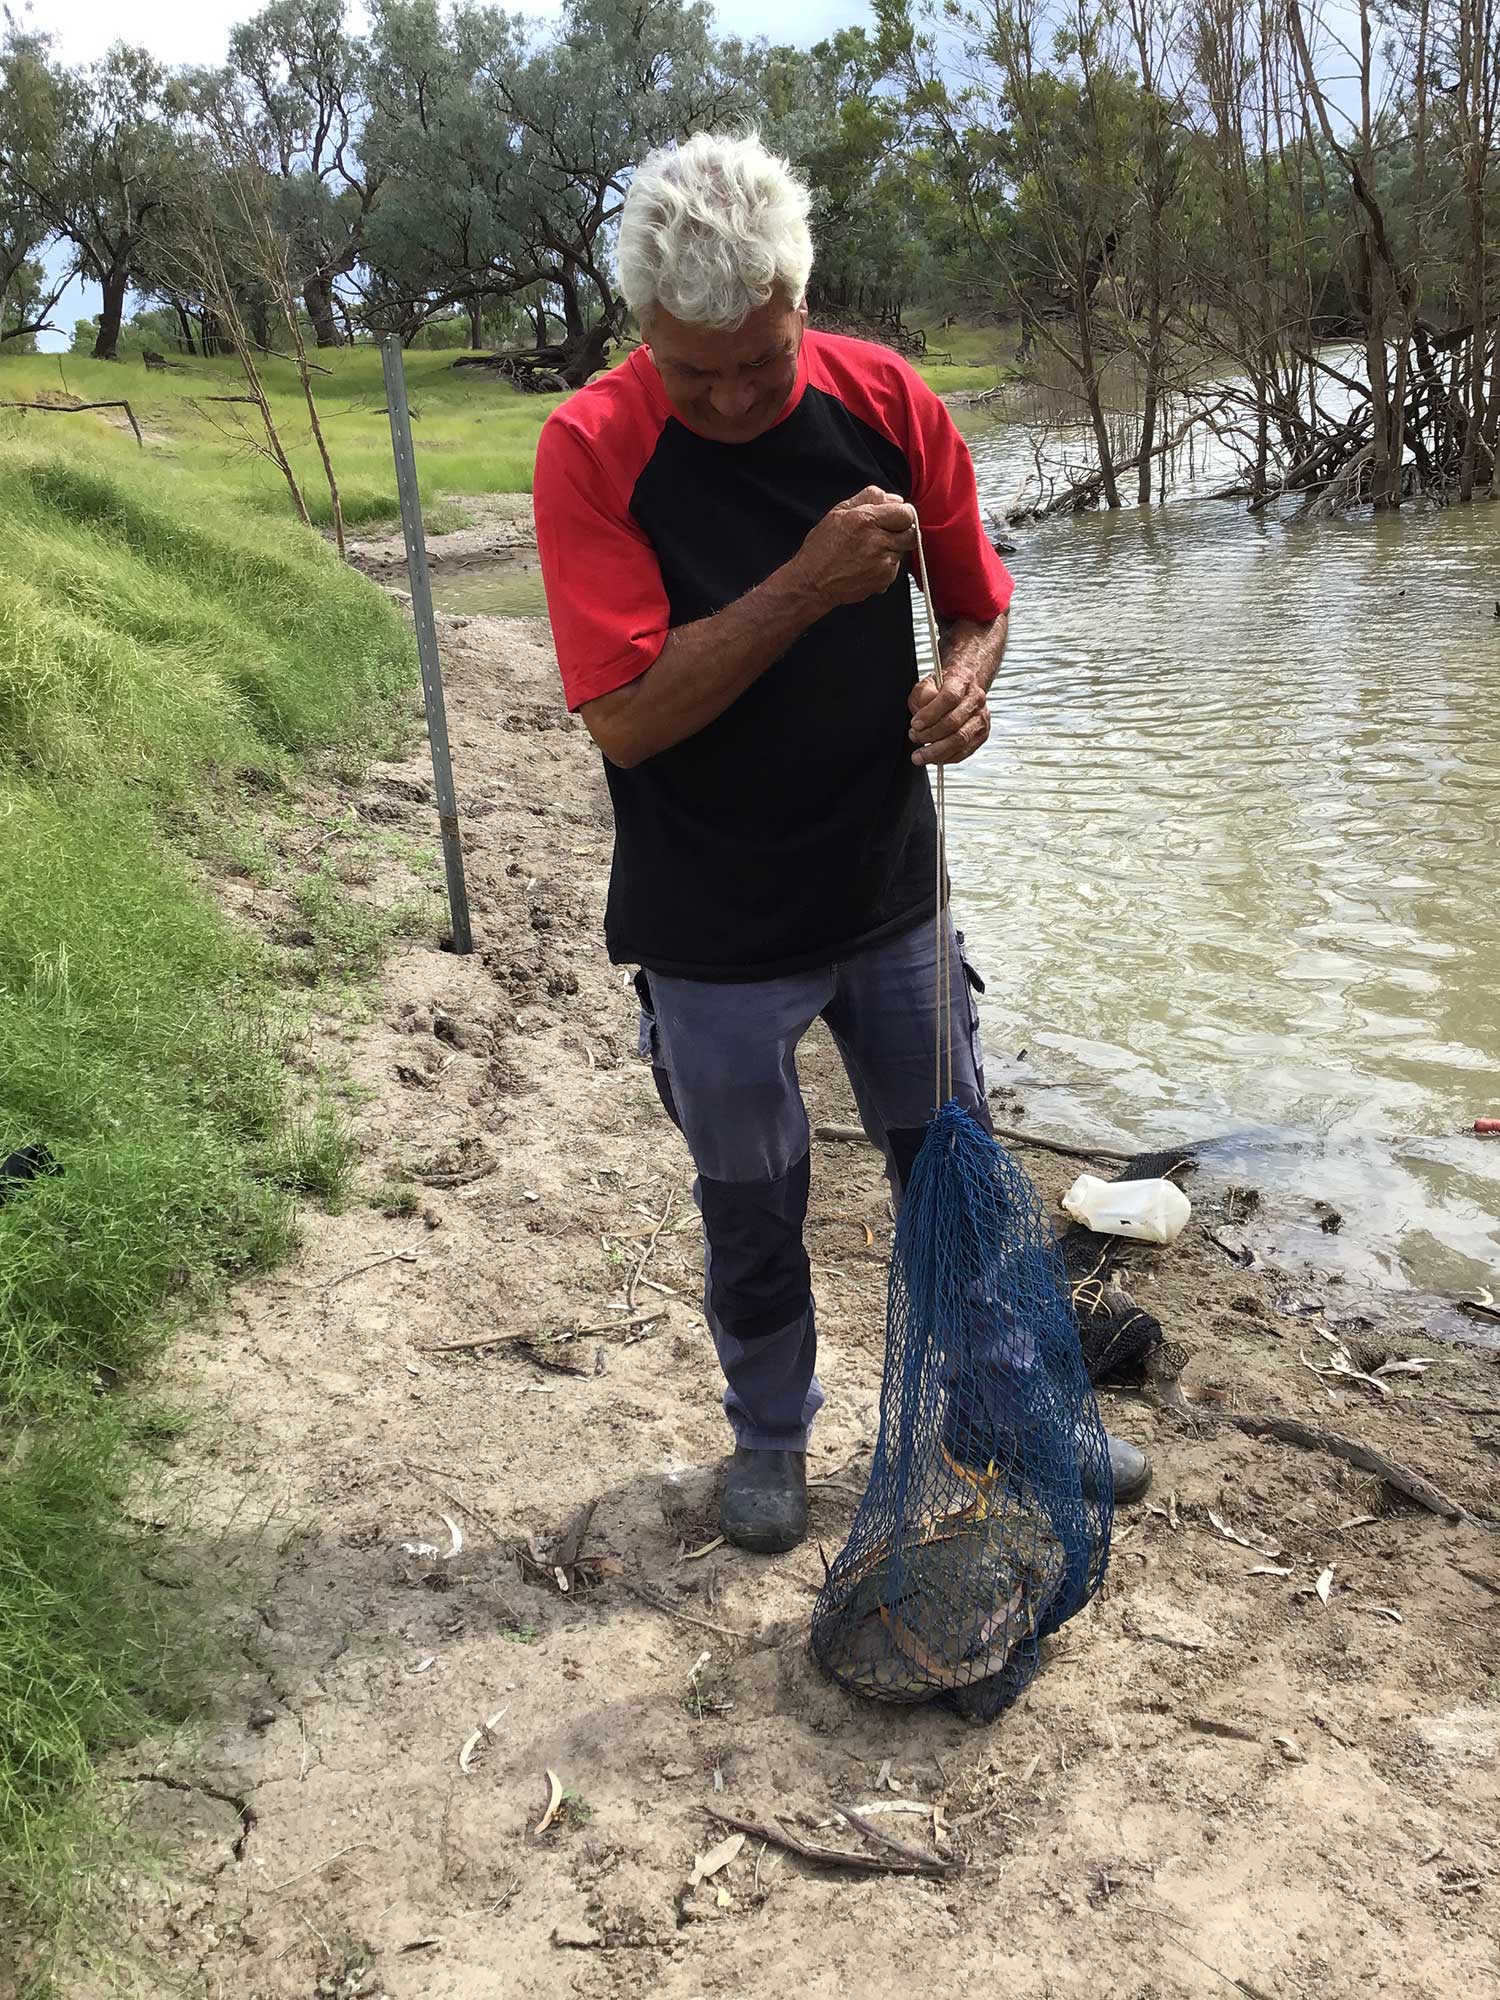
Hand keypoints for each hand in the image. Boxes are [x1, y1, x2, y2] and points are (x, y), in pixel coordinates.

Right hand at [793, 486, 916, 607]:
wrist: (813, 583)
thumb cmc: (821, 549)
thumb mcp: (839, 512)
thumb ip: (869, 498)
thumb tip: (894, 498)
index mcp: (867, 520)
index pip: (906, 513)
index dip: (904, 514)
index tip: (897, 517)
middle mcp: (878, 542)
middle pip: (911, 533)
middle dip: (902, 532)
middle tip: (886, 534)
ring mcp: (883, 563)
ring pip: (903, 551)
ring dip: (892, 549)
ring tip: (869, 551)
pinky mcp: (884, 580)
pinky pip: (894, 568)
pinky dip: (885, 565)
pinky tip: (867, 564)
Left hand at [908, 663, 990, 765]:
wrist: (964, 686)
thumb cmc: (945, 686)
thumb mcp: (927, 683)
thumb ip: (922, 695)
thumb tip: (922, 713)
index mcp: (962, 682)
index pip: (949, 698)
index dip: (930, 714)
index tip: (915, 724)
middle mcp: (975, 700)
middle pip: (954, 723)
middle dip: (930, 735)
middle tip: (914, 738)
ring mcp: (981, 718)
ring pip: (960, 740)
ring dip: (937, 751)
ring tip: (920, 754)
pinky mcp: (981, 734)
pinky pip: (964, 751)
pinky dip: (947, 757)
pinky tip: (934, 757)